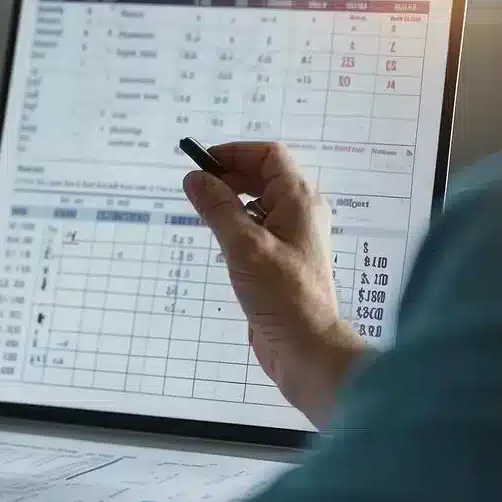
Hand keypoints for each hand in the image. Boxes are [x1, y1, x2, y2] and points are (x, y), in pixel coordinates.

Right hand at [182, 142, 365, 427]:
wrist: (306, 349)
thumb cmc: (282, 295)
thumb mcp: (243, 246)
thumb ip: (217, 208)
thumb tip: (194, 178)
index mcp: (299, 202)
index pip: (269, 156)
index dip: (234, 152)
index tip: (201, 164)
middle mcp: (300, 214)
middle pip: (263, 176)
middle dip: (228, 176)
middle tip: (197, 190)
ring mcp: (292, 238)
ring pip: (257, 204)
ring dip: (229, 202)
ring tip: (204, 215)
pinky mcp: (281, 262)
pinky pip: (256, 229)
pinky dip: (234, 226)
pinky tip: (218, 243)